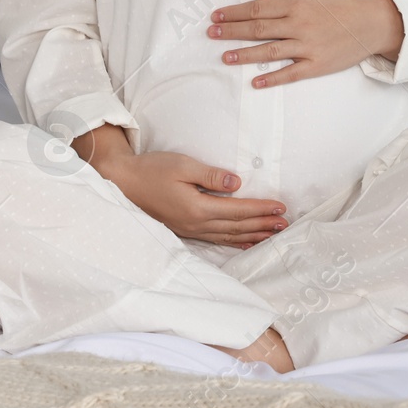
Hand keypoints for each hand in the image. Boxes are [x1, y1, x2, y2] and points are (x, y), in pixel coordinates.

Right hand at [73, 124, 288, 246]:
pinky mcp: (185, 229)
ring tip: (273, 234)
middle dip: (263, 225)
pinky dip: (234, 241)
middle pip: (237, 227)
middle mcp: (196, 223)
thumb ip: (211, 175)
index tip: (281, 207)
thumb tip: (237, 183)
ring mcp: (190, 229)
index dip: (261, 209)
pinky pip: (216, 239)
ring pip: (228, 236)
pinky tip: (244, 242)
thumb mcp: (182, 165)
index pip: (238, 210)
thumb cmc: (151, 170)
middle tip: (285, 223)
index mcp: (197, 207)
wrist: (122, 183)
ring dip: (252, 235)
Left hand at [208, 0, 403, 86]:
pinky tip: (256, 83)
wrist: (373, 22)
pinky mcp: (317, 65)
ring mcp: (308, 47)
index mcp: (296, 4)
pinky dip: (273, 79)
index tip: (216, 15)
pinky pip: (291, 73)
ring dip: (245, 55)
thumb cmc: (342, 3)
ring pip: (269, 51)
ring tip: (225, 57)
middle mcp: (299, 25)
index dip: (234, 12)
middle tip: (212, 33)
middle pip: (258, 29)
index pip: (257, 9)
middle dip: (232, 31)